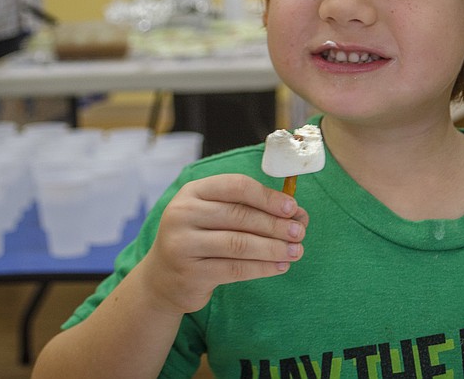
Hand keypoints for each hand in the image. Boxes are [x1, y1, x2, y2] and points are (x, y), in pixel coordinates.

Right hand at [138, 173, 308, 315]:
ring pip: (239, 244)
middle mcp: (183, 214)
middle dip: (275, 225)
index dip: (267, 197)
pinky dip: (262, 268)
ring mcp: (183, 244)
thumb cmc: (202, 239)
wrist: (163, 278)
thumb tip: (298, 214)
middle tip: (300, 232)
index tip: (292, 208)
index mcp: (194, 191)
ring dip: (273, 248)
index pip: (236, 186)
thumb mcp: (218, 216)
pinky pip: (235, 269)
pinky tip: (280, 267)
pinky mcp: (190, 273)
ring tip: (296, 251)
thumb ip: (253, 210)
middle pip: (240, 216)